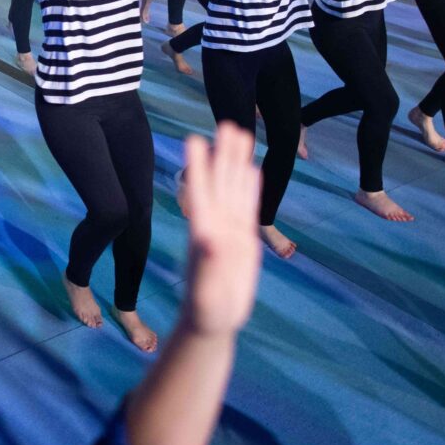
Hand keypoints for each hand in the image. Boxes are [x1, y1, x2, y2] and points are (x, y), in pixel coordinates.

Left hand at [178, 123, 261, 335]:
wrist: (212, 322)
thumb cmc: (206, 311)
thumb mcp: (207, 291)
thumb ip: (210, 266)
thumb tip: (211, 239)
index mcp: (203, 233)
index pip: (200, 192)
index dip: (198, 167)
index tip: (193, 139)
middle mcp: (215, 225)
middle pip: (220, 182)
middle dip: (223, 154)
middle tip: (226, 122)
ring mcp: (229, 229)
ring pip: (235, 188)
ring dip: (237, 162)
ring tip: (240, 133)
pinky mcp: (242, 239)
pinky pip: (247, 207)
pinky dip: (250, 187)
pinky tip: (251, 168)